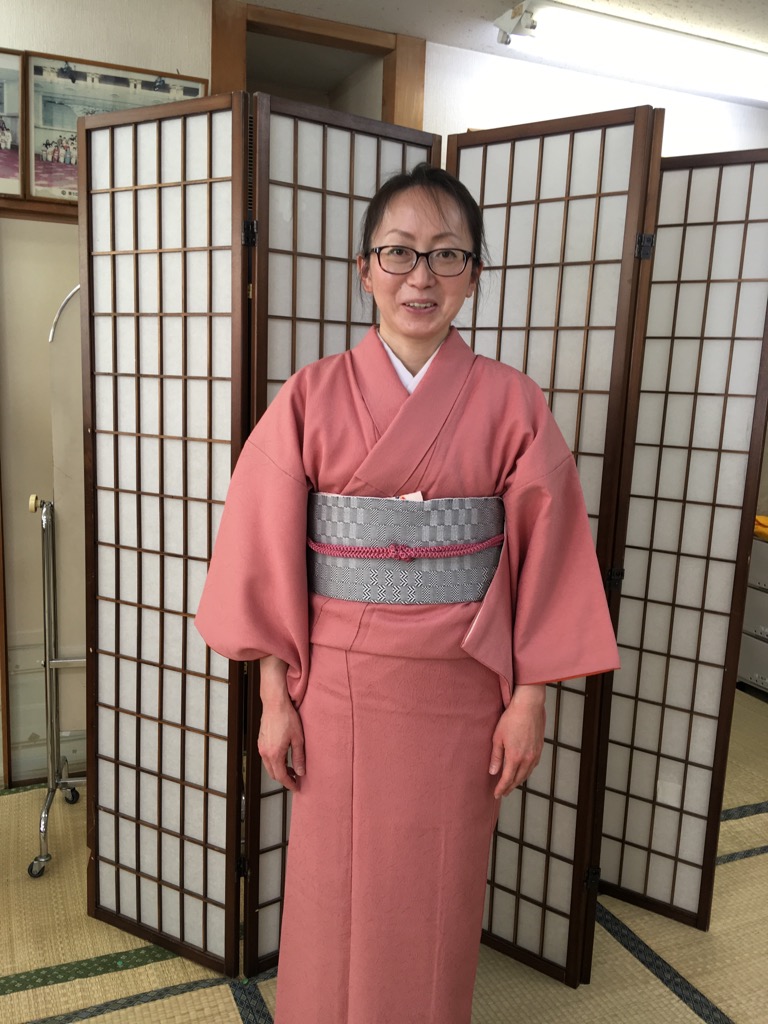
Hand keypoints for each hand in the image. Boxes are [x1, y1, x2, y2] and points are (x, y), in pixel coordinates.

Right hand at [258, 656, 305, 791]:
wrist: (275, 703)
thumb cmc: (287, 718)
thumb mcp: (298, 739)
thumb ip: (299, 757)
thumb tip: (301, 772)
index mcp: (274, 754)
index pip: (281, 777)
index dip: (289, 784)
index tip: (297, 788)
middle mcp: (265, 753)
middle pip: (273, 774)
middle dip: (284, 779)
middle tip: (296, 779)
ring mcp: (261, 747)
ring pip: (269, 766)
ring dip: (279, 770)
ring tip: (292, 768)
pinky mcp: (260, 741)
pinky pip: (266, 758)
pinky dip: (275, 762)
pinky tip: (284, 757)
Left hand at [489, 685, 545, 797]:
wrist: (529, 707)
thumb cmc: (511, 720)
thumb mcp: (498, 737)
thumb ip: (496, 757)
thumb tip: (493, 772)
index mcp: (515, 757)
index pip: (507, 779)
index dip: (501, 788)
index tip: (496, 794)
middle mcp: (527, 759)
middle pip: (518, 779)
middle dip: (510, 787)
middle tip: (503, 793)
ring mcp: (535, 754)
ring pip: (527, 774)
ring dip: (518, 781)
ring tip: (511, 784)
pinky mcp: (540, 749)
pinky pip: (532, 766)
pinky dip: (526, 772)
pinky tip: (522, 771)